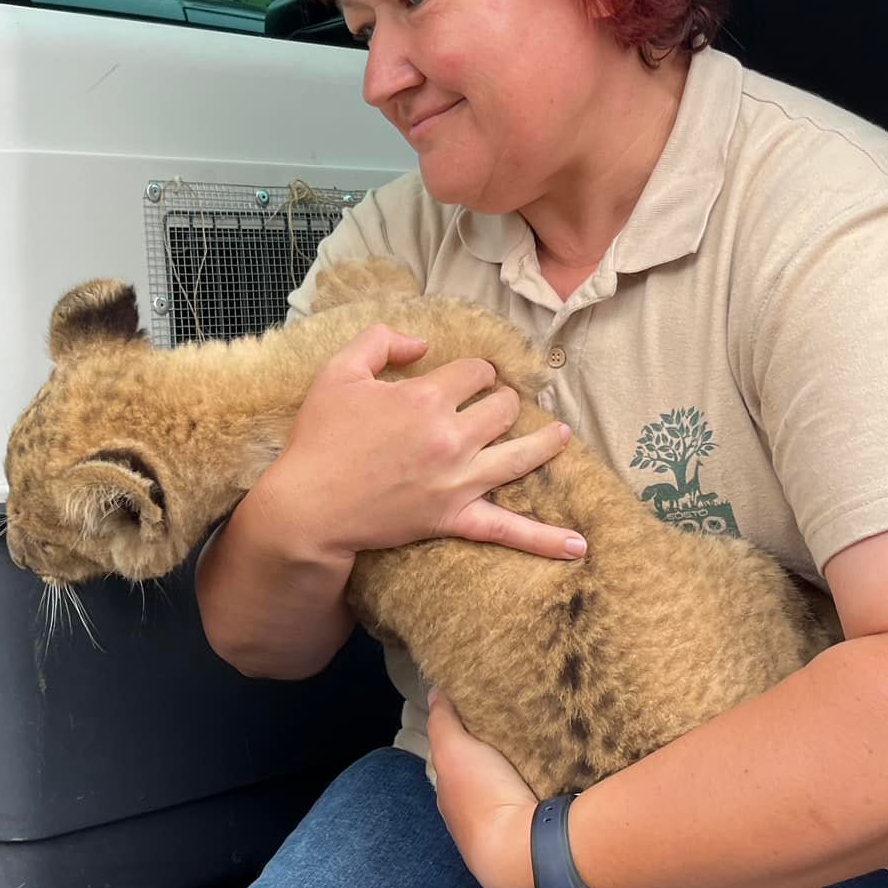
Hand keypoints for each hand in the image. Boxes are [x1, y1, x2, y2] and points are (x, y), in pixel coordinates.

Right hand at [260, 322, 584, 561]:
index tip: (462, 377)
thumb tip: (420, 343)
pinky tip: (578, 546)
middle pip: (503, 407)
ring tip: (560, 435)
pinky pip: (507, 530)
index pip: (476, 371)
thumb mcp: (338, 372)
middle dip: (501, 399)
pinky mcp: (454, 518)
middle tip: (490, 404)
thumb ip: (380, 341)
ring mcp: (458, 481)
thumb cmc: (320, 439)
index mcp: (426, 398)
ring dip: (545, 442)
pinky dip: (544, 540)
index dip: (474, 371)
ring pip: (521, 454)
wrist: (308, 508)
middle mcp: (451, 437)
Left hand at [427, 691, 537, 887]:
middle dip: (498, 760)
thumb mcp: (454, 749)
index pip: (454, 767)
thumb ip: (443, 721)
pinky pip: (544, 807)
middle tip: (521, 726)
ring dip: (527, 776)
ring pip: (517, 796)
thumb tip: (435, 691)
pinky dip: (550, 790)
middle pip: (488, 782)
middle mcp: (477, 823)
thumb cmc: (482, 798)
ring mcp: (510, 835)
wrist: (524, 852)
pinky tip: (564, 772)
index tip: (483, 718)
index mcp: (453, 802)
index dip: (465, 742)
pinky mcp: (543, 840)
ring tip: (549, 744)